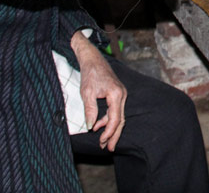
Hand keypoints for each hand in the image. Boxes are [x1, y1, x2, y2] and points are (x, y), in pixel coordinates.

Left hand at [70, 31, 126, 150]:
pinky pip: (115, 110)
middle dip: (114, 135)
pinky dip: (108, 119)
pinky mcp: (116, 94)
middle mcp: (122, 95)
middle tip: (109, 148)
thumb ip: (90, 110)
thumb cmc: (90, 73)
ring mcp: (120, 95)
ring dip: (111, 129)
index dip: (109, 132)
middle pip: (120, 120)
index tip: (102, 142)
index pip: (115, 118)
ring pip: (118, 116)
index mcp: (116, 94)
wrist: (92, 59)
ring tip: (102, 141)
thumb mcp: (87, 92)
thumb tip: (91, 126)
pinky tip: (99, 125)